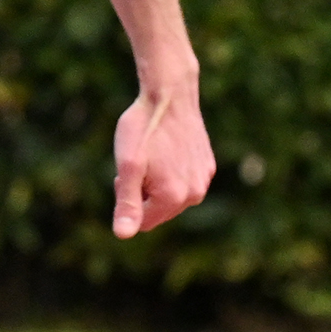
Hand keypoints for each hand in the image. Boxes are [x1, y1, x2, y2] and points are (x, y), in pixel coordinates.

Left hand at [111, 82, 213, 237]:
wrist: (169, 95)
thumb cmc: (144, 129)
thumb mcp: (128, 166)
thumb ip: (126, 203)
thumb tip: (123, 236)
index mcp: (174, 198)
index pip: (142, 222)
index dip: (127, 198)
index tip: (127, 172)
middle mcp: (194, 195)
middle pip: (157, 212)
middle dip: (142, 193)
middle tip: (138, 162)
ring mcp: (204, 180)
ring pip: (170, 198)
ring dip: (156, 184)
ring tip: (152, 155)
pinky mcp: (207, 167)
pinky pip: (183, 182)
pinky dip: (171, 172)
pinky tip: (167, 149)